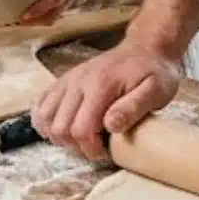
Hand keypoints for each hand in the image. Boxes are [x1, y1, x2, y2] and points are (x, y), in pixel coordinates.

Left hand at [21, 0, 117, 23]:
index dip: (41, 7)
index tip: (25, 15)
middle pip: (56, 12)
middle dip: (37, 20)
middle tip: (15, 21)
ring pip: (58, 14)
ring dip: (40, 19)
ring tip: (19, 19)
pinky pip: (60, 9)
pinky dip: (46, 13)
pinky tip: (31, 9)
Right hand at [32, 39, 184, 161]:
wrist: (145, 47)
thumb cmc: (154, 72)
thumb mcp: (156, 90)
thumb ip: (133, 108)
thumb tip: (110, 126)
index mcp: (100, 85)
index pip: (81, 129)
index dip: (90, 149)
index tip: (106, 152)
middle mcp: (78, 81)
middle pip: (60, 127)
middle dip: (76, 146)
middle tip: (96, 148)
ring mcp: (68, 79)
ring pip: (45, 117)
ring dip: (59, 135)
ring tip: (80, 139)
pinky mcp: (64, 80)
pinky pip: (41, 102)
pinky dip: (45, 120)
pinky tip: (61, 127)